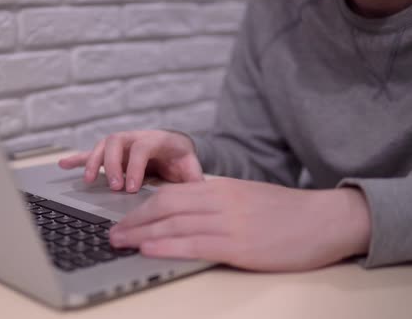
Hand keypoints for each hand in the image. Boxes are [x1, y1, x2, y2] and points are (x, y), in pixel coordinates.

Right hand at [58, 130, 203, 192]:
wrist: (174, 147)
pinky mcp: (112, 152)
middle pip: (116, 142)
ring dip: (93, 161)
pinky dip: (77, 158)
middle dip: (111, 164)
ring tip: (88, 180)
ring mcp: (122, 143)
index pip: (141, 148)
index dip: (134, 167)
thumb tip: (201, 193)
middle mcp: (136, 137)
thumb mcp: (191, 167)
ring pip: (103, 145)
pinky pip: (91, 152)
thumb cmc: (181, 159)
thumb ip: (194, 179)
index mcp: (157, 140)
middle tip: (113, 187)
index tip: (130, 188)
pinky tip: (64, 164)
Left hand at [110, 178, 370, 271]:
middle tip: (112, 233)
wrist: (325, 219)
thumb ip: (215, 203)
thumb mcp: (246, 198)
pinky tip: (148, 250)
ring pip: (173, 224)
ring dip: (141, 234)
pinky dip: (167, 246)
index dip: (142, 207)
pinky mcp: (239, 245)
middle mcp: (219, 200)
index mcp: (219, 188)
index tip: (124, 218)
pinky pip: (194, 243)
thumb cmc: (286, 212)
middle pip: (164, 206)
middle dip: (134, 221)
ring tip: (119, 243)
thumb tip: (186, 215)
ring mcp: (228, 222)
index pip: (169, 193)